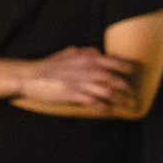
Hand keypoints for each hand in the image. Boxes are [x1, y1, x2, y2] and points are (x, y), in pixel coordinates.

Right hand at [12, 45, 134, 105]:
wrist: (30, 76)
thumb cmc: (48, 64)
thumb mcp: (68, 53)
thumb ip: (85, 52)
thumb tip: (97, 52)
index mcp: (88, 58)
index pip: (116, 63)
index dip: (127, 69)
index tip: (132, 74)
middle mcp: (88, 69)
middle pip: (116, 80)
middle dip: (127, 89)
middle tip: (132, 95)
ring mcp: (81, 82)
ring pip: (108, 93)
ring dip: (118, 100)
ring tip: (125, 105)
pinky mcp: (73, 95)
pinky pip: (93, 102)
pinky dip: (102, 107)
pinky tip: (105, 110)